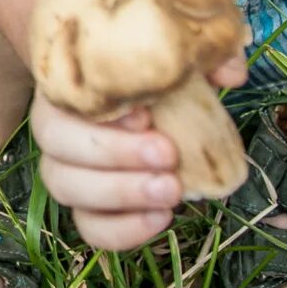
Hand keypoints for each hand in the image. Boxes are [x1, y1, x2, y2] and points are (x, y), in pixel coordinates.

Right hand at [30, 46, 249, 249]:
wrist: (131, 101)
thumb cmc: (146, 77)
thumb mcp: (173, 57)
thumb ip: (201, 58)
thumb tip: (231, 73)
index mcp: (65, 85)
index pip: (61, 97)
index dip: (97, 110)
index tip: (145, 114)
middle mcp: (54, 128)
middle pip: (55, 145)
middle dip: (113, 154)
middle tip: (167, 155)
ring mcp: (65, 172)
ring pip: (66, 188)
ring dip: (119, 193)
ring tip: (171, 191)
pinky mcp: (87, 208)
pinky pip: (89, 227)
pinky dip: (122, 230)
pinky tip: (161, 218)